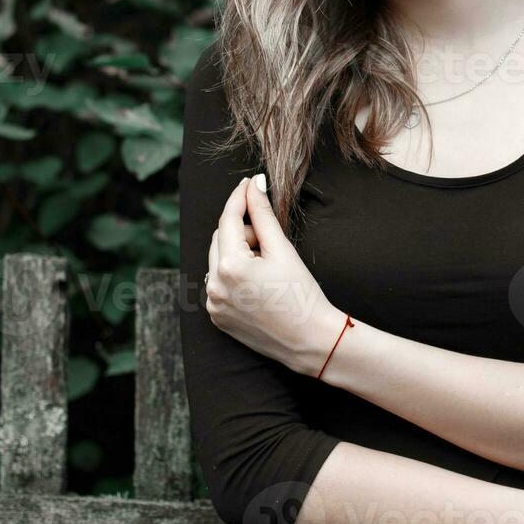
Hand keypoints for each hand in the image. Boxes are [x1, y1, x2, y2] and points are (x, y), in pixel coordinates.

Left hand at [204, 174, 344, 376]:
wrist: (310, 340)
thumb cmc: (301, 294)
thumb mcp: (282, 249)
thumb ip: (263, 214)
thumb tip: (254, 185)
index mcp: (230, 267)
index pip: (228, 219)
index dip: (239, 197)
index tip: (249, 183)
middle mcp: (214, 286)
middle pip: (221, 238)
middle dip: (242, 230)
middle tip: (269, 238)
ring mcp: (213, 304)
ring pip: (219, 260)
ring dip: (237, 252)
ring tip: (267, 263)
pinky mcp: (217, 317)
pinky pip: (219, 282)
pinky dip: (234, 273)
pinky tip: (259, 281)